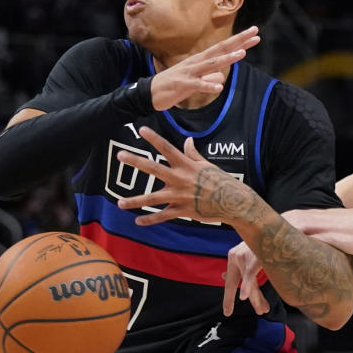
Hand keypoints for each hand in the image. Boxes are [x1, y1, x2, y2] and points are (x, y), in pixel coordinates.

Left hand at [116, 127, 265, 225]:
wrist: (233, 202)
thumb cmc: (221, 181)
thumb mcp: (206, 165)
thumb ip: (193, 153)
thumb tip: (187, 140)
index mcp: (186, 165)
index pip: (167, 148)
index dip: (154, 138)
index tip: (141, 129)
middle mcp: (180, 179)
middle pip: (154, 168)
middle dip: (136, 161)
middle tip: (120, 155)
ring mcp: (180, 196)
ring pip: (153, 198)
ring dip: (135, 201)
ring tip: (120, 203)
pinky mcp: (183, 210)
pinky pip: (163, 216)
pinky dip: (150, 220)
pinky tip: (137, 222)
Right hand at [150, 26, 259, 110]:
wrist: (150, 93)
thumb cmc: (173, 86)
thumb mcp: (195, 82)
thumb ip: (208, 78)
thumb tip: (220, 77)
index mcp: (201, 60)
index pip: (223, 48)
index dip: (240, 41)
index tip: (256, 34)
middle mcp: (196, 62)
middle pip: (220, 50)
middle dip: (238, 42)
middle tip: (255, 33)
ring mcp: (189, 72)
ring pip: (210, 64)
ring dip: (226, 59)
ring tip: (242, 54)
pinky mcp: (182, 85)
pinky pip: (197, 85)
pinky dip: (207, 85)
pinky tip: (219, 86)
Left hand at [223, 241, 269, 315]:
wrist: (272, 222)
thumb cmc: (262, 239)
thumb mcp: (249, 252)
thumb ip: (239, 266)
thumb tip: (224, 276)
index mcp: (234, 256)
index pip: (229, 281)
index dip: (228, 297)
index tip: (227, 312)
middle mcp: (237, 256)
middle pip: (235, 284)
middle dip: (233, 300)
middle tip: (229, 312)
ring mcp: (245, 257)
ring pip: (249, 284)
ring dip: (255, 299)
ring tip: (262, 310)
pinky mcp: (254, 258)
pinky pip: (250, 275)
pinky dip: (246, 286)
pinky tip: (244, 296)